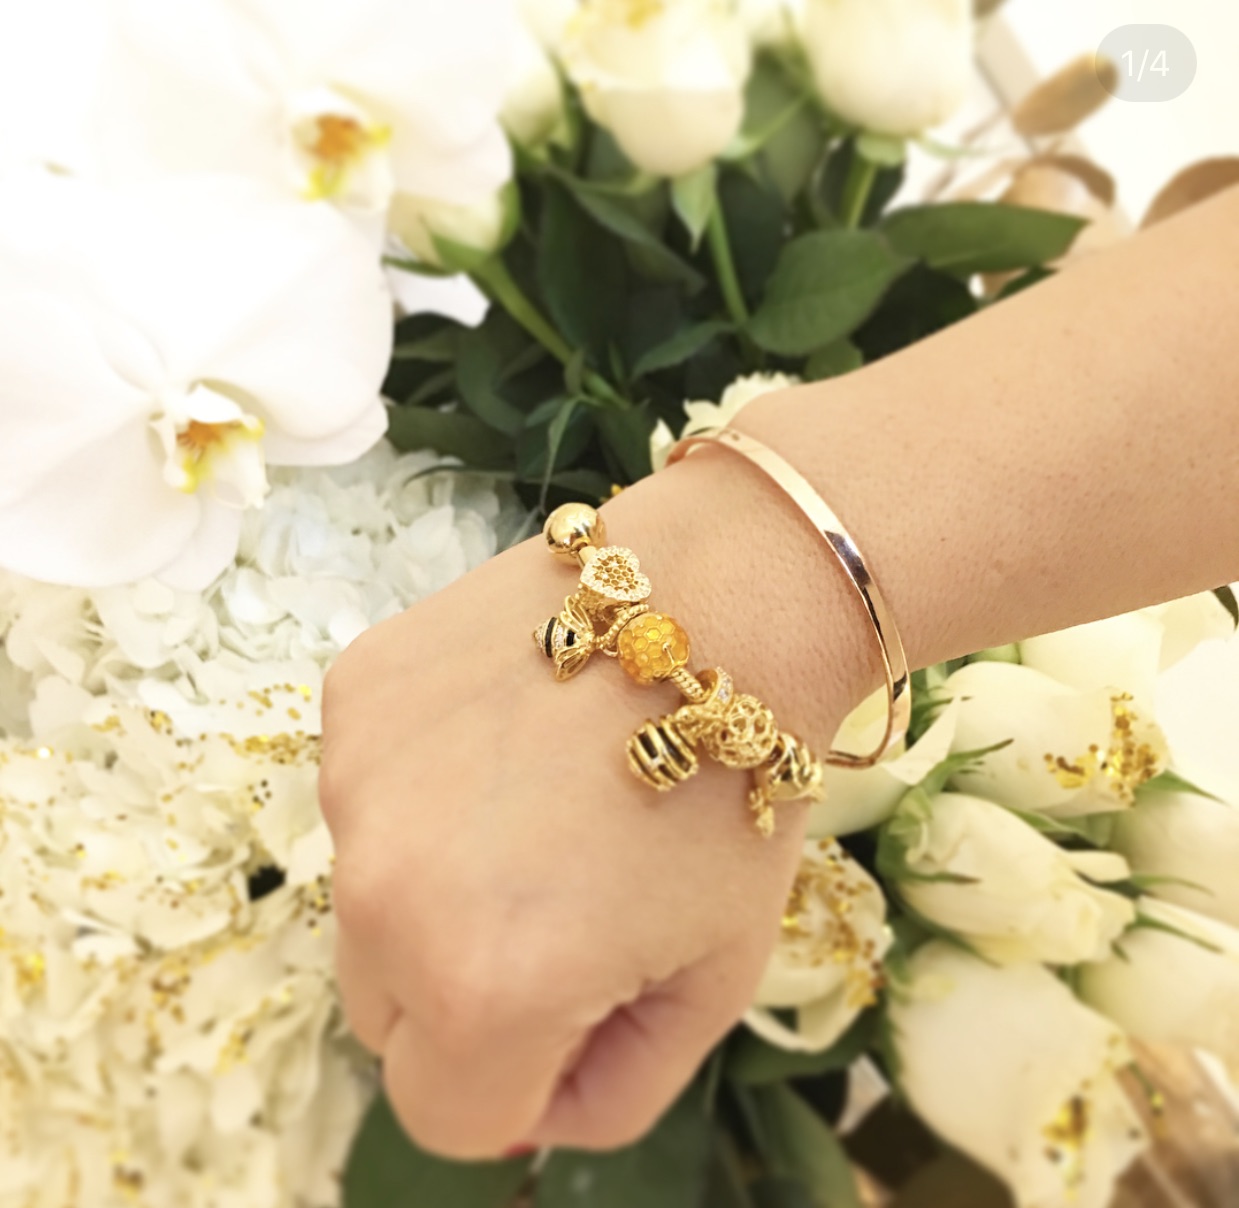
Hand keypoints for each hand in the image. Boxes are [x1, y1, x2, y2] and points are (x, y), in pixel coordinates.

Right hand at [320, 443, 858, 1157]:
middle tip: (562, 903)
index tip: (581, 1008)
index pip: (447, 1115)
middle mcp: (384, 895)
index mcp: (484, 988)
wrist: (722, 597)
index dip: (523, 1081)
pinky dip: (422, 790)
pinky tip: (508, 734)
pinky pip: (368, 797)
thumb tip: (525, 1116)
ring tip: (539, 802)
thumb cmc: (737, 792)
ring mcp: (354, 783)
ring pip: (367, 903)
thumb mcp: (710, 983)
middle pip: (389, 1017)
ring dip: (435, 887)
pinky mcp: (350, 698)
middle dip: (468, 995)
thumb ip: (612, 1093)